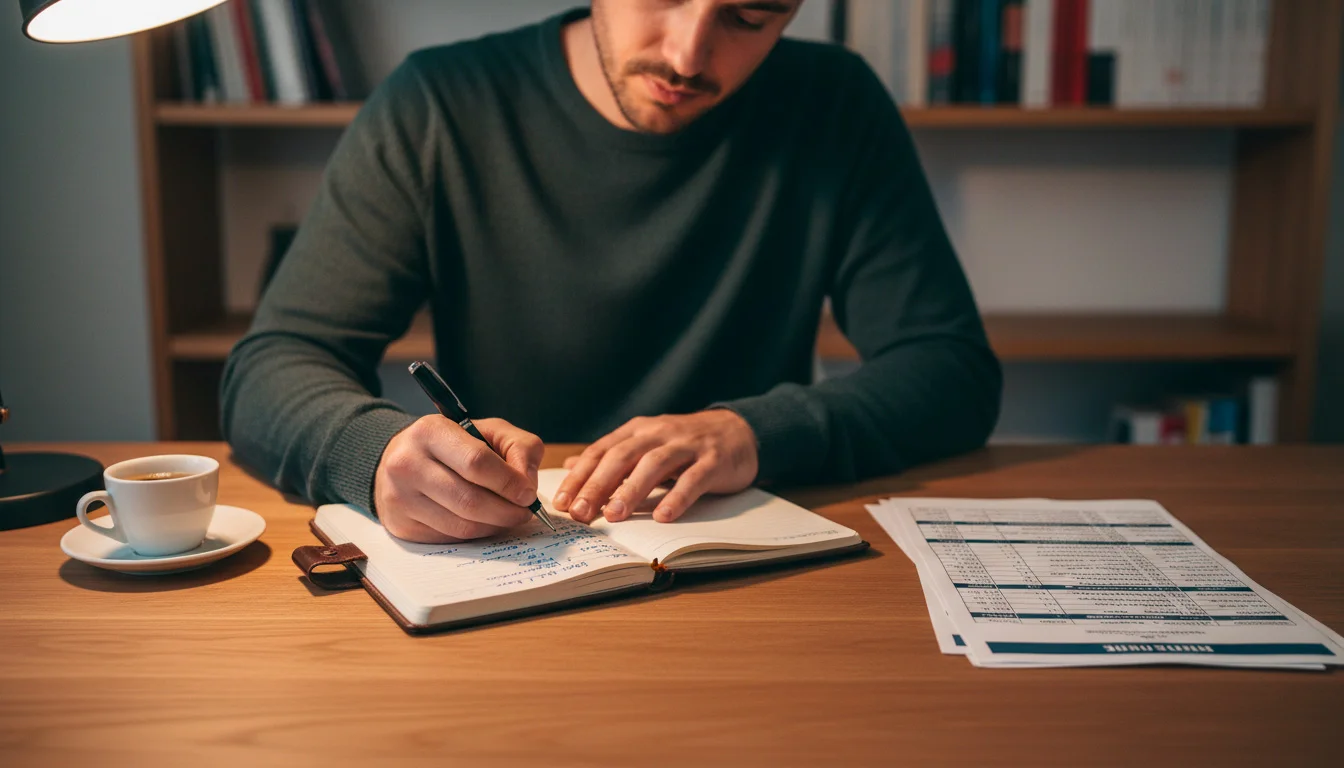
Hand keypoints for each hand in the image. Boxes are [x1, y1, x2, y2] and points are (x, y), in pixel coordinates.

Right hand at [373, 416, 543, 542]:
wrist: (403, 458)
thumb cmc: (454, 444)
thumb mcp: (489, 431)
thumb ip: (519, 447)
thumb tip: (527, 485)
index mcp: (430, 431)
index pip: (476, 463)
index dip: (508, 482)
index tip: (528, 494)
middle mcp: (407, 464)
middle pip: (469, 500)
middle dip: (506, 511)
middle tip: (524, 512)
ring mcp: (400, 497)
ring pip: (461, 525)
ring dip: (494, 526)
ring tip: (508, 517)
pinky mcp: (401, 524)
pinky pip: (449, 538)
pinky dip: (475, 534)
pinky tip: (484, 522)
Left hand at [552, 410, 757, 523]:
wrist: (738, 430)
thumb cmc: (685, 444)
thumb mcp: (646, 443)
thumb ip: (611, 455)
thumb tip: (572, 466)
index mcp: (638, 431)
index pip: (602, 451)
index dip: (581, 476)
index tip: (562, 502)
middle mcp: (659, 433)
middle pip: (622, 457)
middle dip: (598, 484)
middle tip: (581, 512)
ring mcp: (688, 445)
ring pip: (655, 465)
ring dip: (632, 490)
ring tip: (615, 515)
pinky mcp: (714, 460)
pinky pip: (693, 479)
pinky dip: (678, 497)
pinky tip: (664, 516)